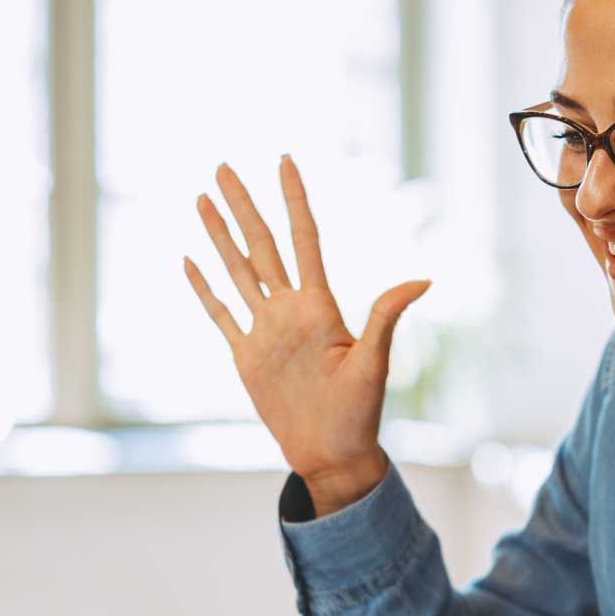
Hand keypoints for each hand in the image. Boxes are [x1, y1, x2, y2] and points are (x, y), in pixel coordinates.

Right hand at [183, 157, 431, 506]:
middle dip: (243, 205)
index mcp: (320, 306)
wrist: (333, 454)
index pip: (303, 239)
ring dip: (219, 236)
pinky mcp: (246, 356)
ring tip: (202, 198)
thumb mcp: (374, 363)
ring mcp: (265, 331)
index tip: (284, 161)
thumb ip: (386, 317)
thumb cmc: (361, 413)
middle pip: (261, 245)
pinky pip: (221, 314)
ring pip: (236, 271)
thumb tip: (423, 279)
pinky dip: (204, 288)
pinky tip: (191, 260)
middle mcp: (290, 311)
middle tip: (224, 165)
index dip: (294, 200)